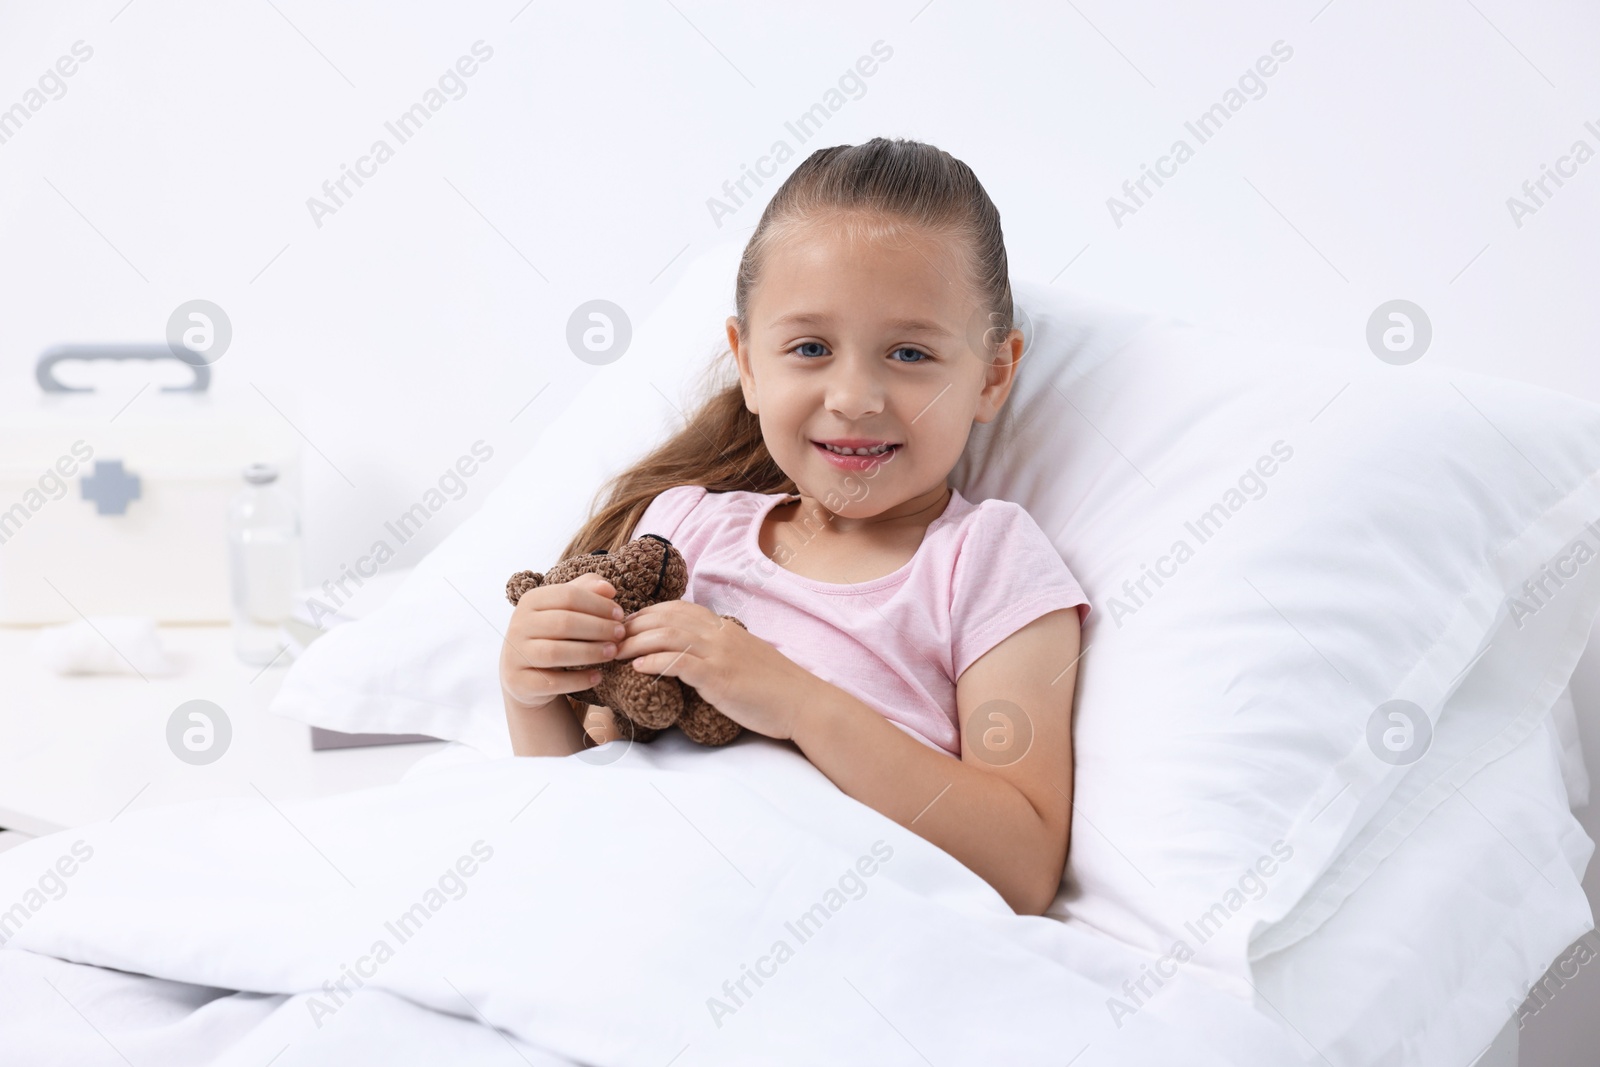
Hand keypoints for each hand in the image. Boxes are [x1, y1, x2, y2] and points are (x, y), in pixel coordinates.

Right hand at [500, 572, 625, 710]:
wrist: (524, 673)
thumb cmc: (553, 634)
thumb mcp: (566, 609)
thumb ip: (587, 591)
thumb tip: (609, 589)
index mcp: (530, 601)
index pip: (568, 595)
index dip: (598, 604)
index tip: (620, 614)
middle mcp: (518, 625)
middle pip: (563, 622)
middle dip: (598, 628)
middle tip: (620, 635)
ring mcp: (515, 655)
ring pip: (555, 653)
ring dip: (590, 653)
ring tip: (612, 653)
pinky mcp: (519, 682)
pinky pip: (552, 682)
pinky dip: (578, 680)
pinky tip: (598, 676)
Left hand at [615, 600, 814, 739]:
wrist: (802, 704)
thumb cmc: (771, 688)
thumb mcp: (741, 660)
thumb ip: (715, 652)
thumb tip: (689, 657)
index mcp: (723, 627)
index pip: (675, 608)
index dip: (645, 614)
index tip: (624, 627)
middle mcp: (719, 633)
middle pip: (664, 618)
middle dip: (631, 626)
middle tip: (608, 639)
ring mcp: (719, 653)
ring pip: (667, 635)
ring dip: (634, 642)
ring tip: (613, 653)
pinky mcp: (719, 677)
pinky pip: (680, 662)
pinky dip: (654, 661)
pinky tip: (637, 667)